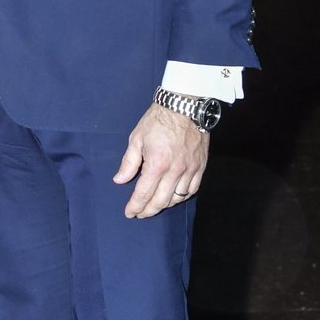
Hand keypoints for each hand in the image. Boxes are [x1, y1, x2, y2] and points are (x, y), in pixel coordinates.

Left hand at [113, 102, 208, 217]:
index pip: (144, 193)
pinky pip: (193, 189)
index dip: (135, 206)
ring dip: (165, 205)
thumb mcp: (137, 138)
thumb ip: (129, 163)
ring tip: (155, 205)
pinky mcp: (200, 166)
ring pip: (178, 198)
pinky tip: (174, 196)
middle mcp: (175, 170)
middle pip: (161, 201)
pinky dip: (182, 196)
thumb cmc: (158, 120)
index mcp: (157, 164)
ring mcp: (190, 169)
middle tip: (140, 213)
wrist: (184, 106)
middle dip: (148, 210)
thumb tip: (120, 180)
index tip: (130, 212)